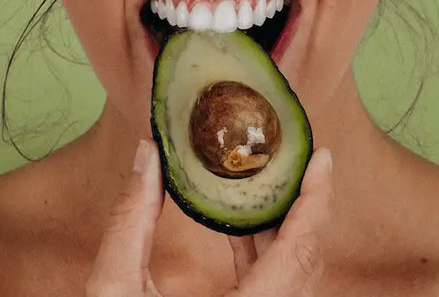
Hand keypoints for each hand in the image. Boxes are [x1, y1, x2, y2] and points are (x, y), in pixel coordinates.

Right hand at [85, 141, 332, 295]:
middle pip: (304, 259)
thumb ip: (132, 219)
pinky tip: (240, 225)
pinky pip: (275, 287)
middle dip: (302, 203)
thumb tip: (148, 155)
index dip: (316, 201)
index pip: (300, 252)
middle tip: (294, 157)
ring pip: (293, 274)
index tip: (322, 158)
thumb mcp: (116, 290)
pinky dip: (264, 252)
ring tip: (268, 180)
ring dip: (283, 226)